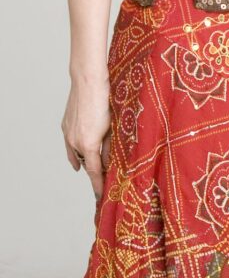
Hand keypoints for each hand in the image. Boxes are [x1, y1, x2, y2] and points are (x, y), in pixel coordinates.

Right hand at [61, 79, 112, 201]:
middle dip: (96, 171)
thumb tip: (110, 162)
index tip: (100, 197)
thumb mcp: (113, 127)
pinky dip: (76, 153)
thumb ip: (110, 147)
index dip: (98, 185)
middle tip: (106, 179)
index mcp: (89, 144)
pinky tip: (78, 160)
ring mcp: (68, 134)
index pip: (95, 172)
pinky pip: (70, 146)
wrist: (88, 81)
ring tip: (96, 169)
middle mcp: (75, 142)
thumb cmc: (106, 101)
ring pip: (78, 155)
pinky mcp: (65, 126)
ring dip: (87, 161)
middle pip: (87, 164)